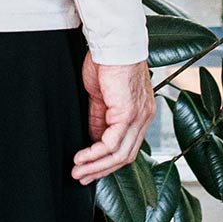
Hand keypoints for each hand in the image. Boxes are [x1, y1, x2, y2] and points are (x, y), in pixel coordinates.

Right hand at [72, 55, 155, 183]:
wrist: (113, 43)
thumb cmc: (107, 62)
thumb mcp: (102, 97)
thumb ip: (99, 119)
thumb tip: (93, 141)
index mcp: (141, 113)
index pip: (127, 147)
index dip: (108, 162)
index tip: (89, 170)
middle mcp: (145, 118)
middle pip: (126, 156)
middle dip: (101, 170)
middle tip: (81, 177)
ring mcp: (139, 117)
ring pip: (120, 154)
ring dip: (96, 166)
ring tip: (77, 171)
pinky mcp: (129, 113)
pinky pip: (111, 142)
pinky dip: (95, 153)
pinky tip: (81, 157)